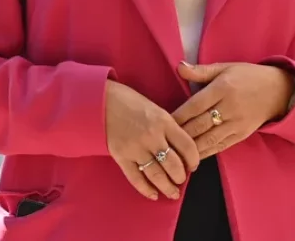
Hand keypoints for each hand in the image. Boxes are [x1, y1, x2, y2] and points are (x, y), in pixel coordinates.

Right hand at [104, 80, 200, 200]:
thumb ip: (167, 127)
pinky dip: (146, 189)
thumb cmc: (128, 101)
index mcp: (164, 121)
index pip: (188, 146)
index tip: (193, 165)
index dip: (194, 160)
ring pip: (157, 175)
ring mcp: (136, 147)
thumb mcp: (154, 108)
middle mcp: (152, 136)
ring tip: (172, 193)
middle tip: (181, 179)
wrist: (100, 100)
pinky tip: (153, 195)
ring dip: (167, 187)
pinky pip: (136, 178)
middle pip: (174, 165)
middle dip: (180, 176)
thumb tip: (179, 148)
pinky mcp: (121, 156)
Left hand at [171, 62, 294, 159]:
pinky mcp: (242, 135)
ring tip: (173, 153)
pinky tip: (192, 157)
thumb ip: (201, 71)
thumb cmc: (247, 76)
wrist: (279, 91)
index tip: (163, 122)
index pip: (195, 105)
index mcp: (223, 89)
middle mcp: (230, 108)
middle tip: (162, 141)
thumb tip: (179, 67)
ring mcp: (237, 124)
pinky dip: (206, 152)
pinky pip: (221, 146)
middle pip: (200, 124)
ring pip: (209, 139)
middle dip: (180, 134)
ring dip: (191, 147)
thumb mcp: (225, 68)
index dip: (178, 115)